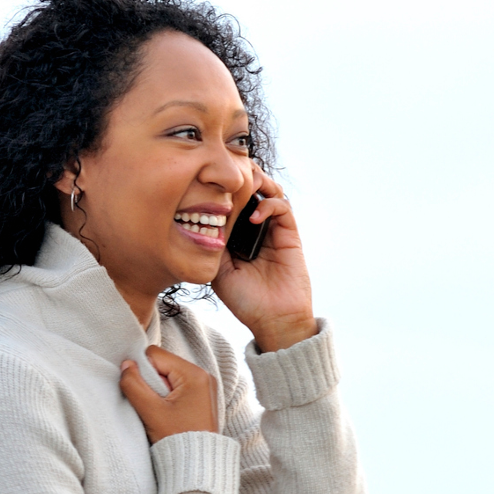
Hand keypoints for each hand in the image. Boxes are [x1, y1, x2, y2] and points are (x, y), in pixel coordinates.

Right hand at [119, 346, 218, 444]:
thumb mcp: (151, 412)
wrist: (198, 465)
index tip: (144, 393)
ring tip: (162, 411)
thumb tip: (126, 364)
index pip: (156, 355)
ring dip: (159, 390)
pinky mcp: (201, 396)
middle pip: (163, 364)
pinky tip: (168, 413)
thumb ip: (134, 385)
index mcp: (194, 374)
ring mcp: (204, 386)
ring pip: (168, 375)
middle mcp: (203, 375)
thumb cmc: (178, 439)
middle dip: (152, 382)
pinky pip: (178, 386)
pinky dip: (167, 396)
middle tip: (155, 405)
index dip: (142, 371)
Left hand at [213, 165, 317, 352]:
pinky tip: (254, 217)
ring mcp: (274, 230)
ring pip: (270, 192)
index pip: (232, 201)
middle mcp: (256, 229)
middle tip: (228, 173)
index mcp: (238, 236)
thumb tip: (203, 217)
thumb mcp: (219, 271)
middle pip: (252, 190)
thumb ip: (214, 244)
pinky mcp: (290, 235)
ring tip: (242, 186)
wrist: (273, 320)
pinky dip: (269, 205)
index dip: (224, 187)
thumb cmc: (245, 301)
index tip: (208, 181)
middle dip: (241, 177)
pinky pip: (283, 208)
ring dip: (257, 183)